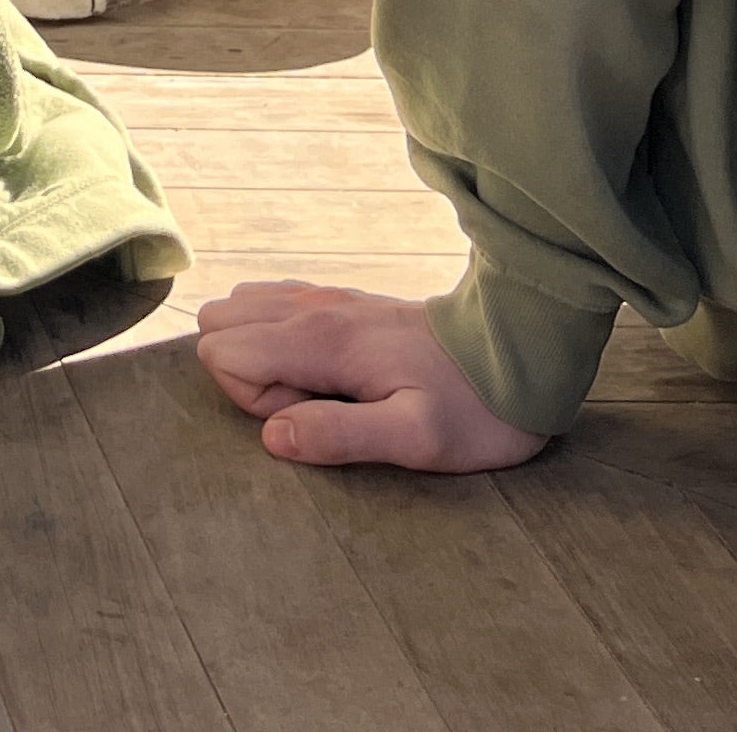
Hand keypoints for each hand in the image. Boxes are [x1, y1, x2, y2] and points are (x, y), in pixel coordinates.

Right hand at [197, 283, 547, 472]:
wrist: (516, 355)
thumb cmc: (470, 408)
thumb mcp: (414, 439)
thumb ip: (339, 434)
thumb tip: (272, 436)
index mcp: (321, 339)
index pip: (224, 353)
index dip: (258, 400)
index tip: (316, 413)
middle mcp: (312, 307)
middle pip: (221, 328)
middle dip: (252, 379)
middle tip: (320, 405)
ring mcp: (323, 298)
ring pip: (239, 311)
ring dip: (265, 360)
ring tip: (327, 391)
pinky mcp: (338, 302)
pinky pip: (269, 304)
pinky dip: (277, 341)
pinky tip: (323, 370)